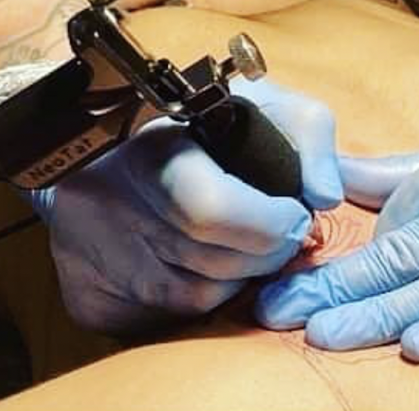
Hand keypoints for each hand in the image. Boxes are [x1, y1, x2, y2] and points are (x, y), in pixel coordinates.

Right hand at [30, 76, 343, 333]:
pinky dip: (205, 295)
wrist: (103, 143)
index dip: (268, 224)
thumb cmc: (203, 121)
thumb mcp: (261, 102)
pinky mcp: (91, 297)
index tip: (296, 216)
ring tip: (255, 245)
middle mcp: (119, 208)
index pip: (211, 210)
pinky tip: (218, 263)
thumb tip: (326, 196)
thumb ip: (308, 133)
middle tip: (285, 235)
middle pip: (213, 262)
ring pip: (195, 296)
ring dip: (242, 277)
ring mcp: (101, 257)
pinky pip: (167, 316)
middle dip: (267, 254)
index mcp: (157, 151)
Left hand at [254, 47, 418, 360]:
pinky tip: (416, 343)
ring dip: (383, 316)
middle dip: (343, 296)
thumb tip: (328, 182)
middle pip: (406, 264)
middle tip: (284, 316)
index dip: (336, 270)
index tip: (286, 291)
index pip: (389, 237)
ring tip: (325, 335)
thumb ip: (389, 177)